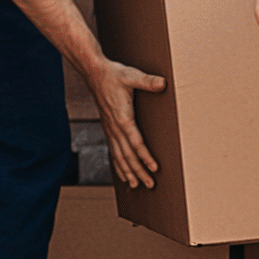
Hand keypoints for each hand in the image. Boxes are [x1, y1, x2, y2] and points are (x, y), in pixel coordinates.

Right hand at [89, 56, 167, 188]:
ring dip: (128, 171)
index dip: (145, 156)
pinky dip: (118, 164)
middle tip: (150, 184)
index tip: (154, 168)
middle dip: (138, 171)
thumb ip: (148, 81)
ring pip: (118, 156)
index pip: (135, 142)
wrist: (94, 73)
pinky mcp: (109, 128)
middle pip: (127, 155)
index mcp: (122, 118)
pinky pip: (113, 150)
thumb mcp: (132, 76)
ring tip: (135, 185)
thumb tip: (163, 83)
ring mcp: (110, 129)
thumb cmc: (115, 74)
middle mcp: (115, 127)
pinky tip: (123, 173)